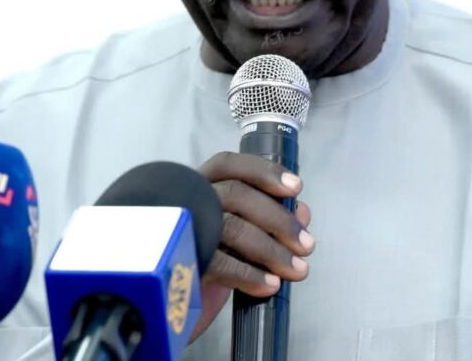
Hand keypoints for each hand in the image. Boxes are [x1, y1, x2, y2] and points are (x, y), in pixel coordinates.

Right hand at [190, 152, 314, 340]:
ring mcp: (179, 230)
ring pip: (232, 226)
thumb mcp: (240, 238)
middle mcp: (187, 203)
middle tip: (306, 244)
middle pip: (237, 194)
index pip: (229, 165)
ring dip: (272, 250)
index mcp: (198, 189)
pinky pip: (220, 263)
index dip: (265, 171)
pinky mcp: (177, 263)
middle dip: (279, 219)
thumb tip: (301, 212)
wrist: (165, 307)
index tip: (296, 187)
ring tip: (295, 269)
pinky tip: (269, 284)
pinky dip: (251, 274)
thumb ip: (269, 220)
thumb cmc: (204, 265)